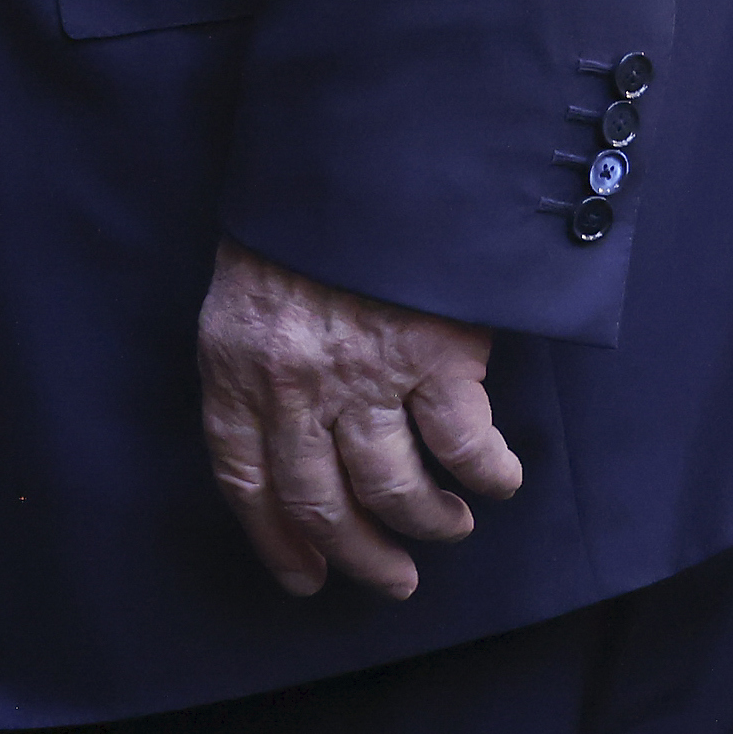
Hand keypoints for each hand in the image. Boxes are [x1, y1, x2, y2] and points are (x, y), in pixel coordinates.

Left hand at [196, 239, 520, 598]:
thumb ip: (259, 361)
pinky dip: (487, 476)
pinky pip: (463, 449)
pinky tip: (496, 478)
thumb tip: (288, 441)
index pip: (243, 476)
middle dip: (359, 556)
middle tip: (393, 581)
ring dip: (427, 525)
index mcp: (236, 361)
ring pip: (394, 491)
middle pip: (320, 501)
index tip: (304, 577)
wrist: (361, 152)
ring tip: (447, 526)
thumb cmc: (302, 216)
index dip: (273, 537)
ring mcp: (365, 374)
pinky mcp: (434, 359)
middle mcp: (294, 381)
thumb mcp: (248, 286)